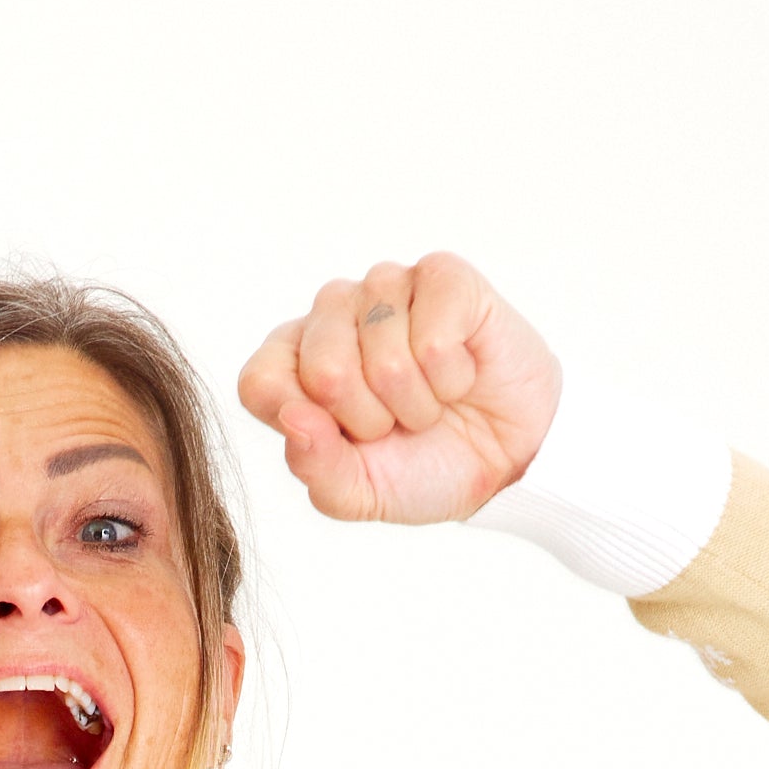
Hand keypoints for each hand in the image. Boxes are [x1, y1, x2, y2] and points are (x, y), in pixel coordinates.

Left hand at [237, 257, 558, 526]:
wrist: (508, 460)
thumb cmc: (425, 466)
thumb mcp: (361, 492)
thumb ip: (316, 467)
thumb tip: (294, 419)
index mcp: (295, 361)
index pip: (260, 381)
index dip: (305, 424)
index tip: (346, 440)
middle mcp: (332, 314)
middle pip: (323, 371)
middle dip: (372, 420)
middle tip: (398, 423)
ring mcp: (384, 288)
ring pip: (384, 356)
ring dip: (417, 402)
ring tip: (431, 399)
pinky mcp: (440, 276)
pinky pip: (433, 338)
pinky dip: (453, 377)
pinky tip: (461, 374)